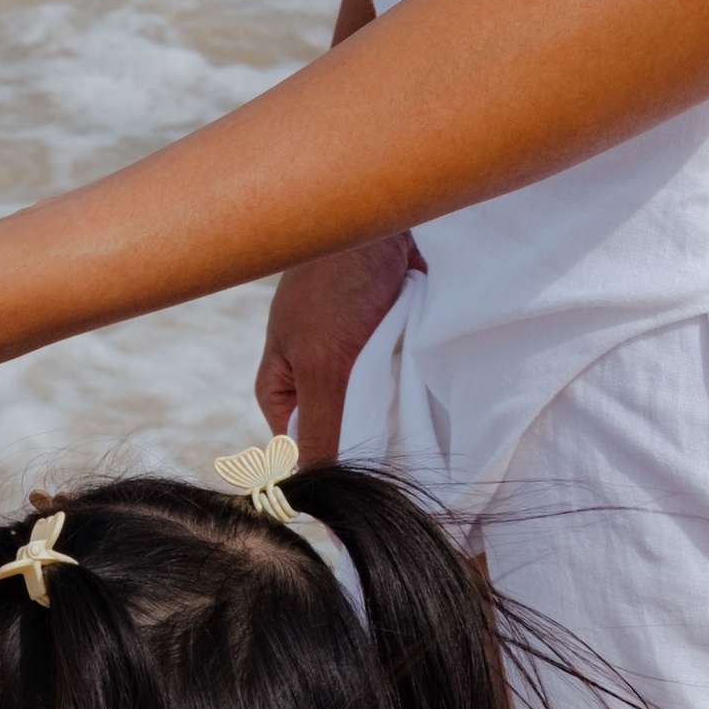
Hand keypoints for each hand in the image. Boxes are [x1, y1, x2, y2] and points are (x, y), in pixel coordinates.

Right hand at [253, 235, 415, 462]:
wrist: (379, 213)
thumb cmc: (335, 284)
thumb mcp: (323, 368)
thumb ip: (321, 431)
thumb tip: (316, 494)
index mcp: (282, 389)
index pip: (306, 451)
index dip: (336, 468)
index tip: (370, 478)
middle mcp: (313, 376)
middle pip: (345, 429)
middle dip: (371, 433)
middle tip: (398, 434)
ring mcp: (349, 356)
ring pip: (375, 405)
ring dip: (396, 405)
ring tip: (412, 397)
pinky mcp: (383, 337)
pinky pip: (399, 375)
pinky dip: (413, 376)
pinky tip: (426, 373)